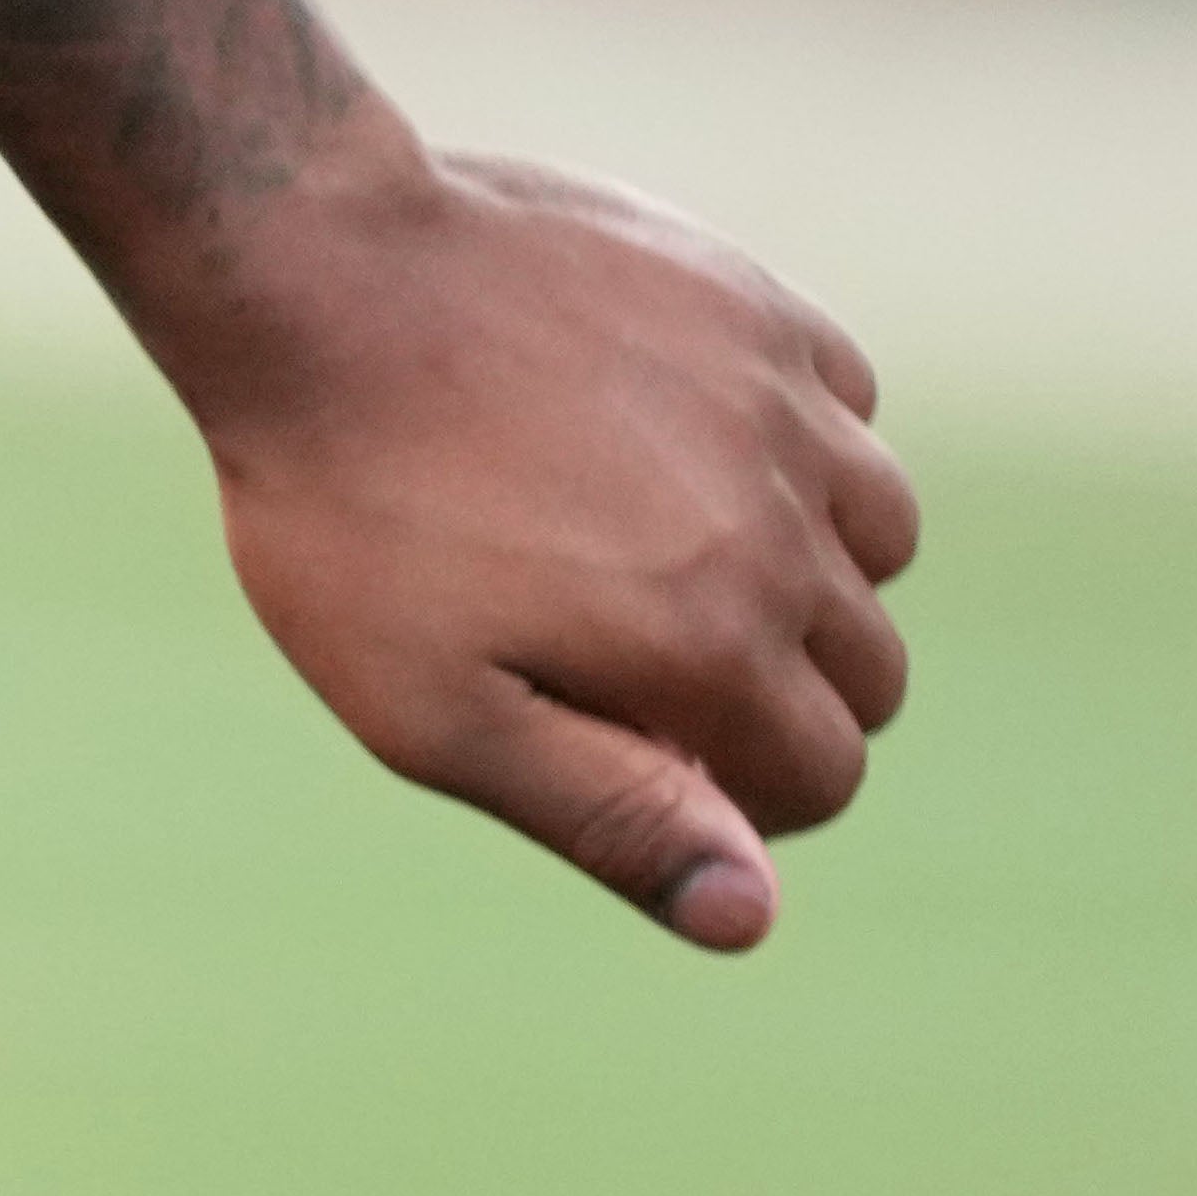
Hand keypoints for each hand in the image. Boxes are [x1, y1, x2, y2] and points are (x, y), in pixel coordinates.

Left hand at [176, 142, 919, 950]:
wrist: (314, 280)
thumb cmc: (347, 512)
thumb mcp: (434, 709)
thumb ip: (608, 816)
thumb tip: (753, 915)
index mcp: (713, 641)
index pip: (823, 778)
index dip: (735, 792)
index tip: (638, 750)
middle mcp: (785, 523)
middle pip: (870, 669)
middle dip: (780, 691)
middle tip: (633, 652)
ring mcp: (787, 404)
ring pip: (882, 535)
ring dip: (805, 563)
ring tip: (654, 542)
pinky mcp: (764, 307)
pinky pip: (847, 407)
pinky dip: (791, 441)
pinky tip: (664, 432)